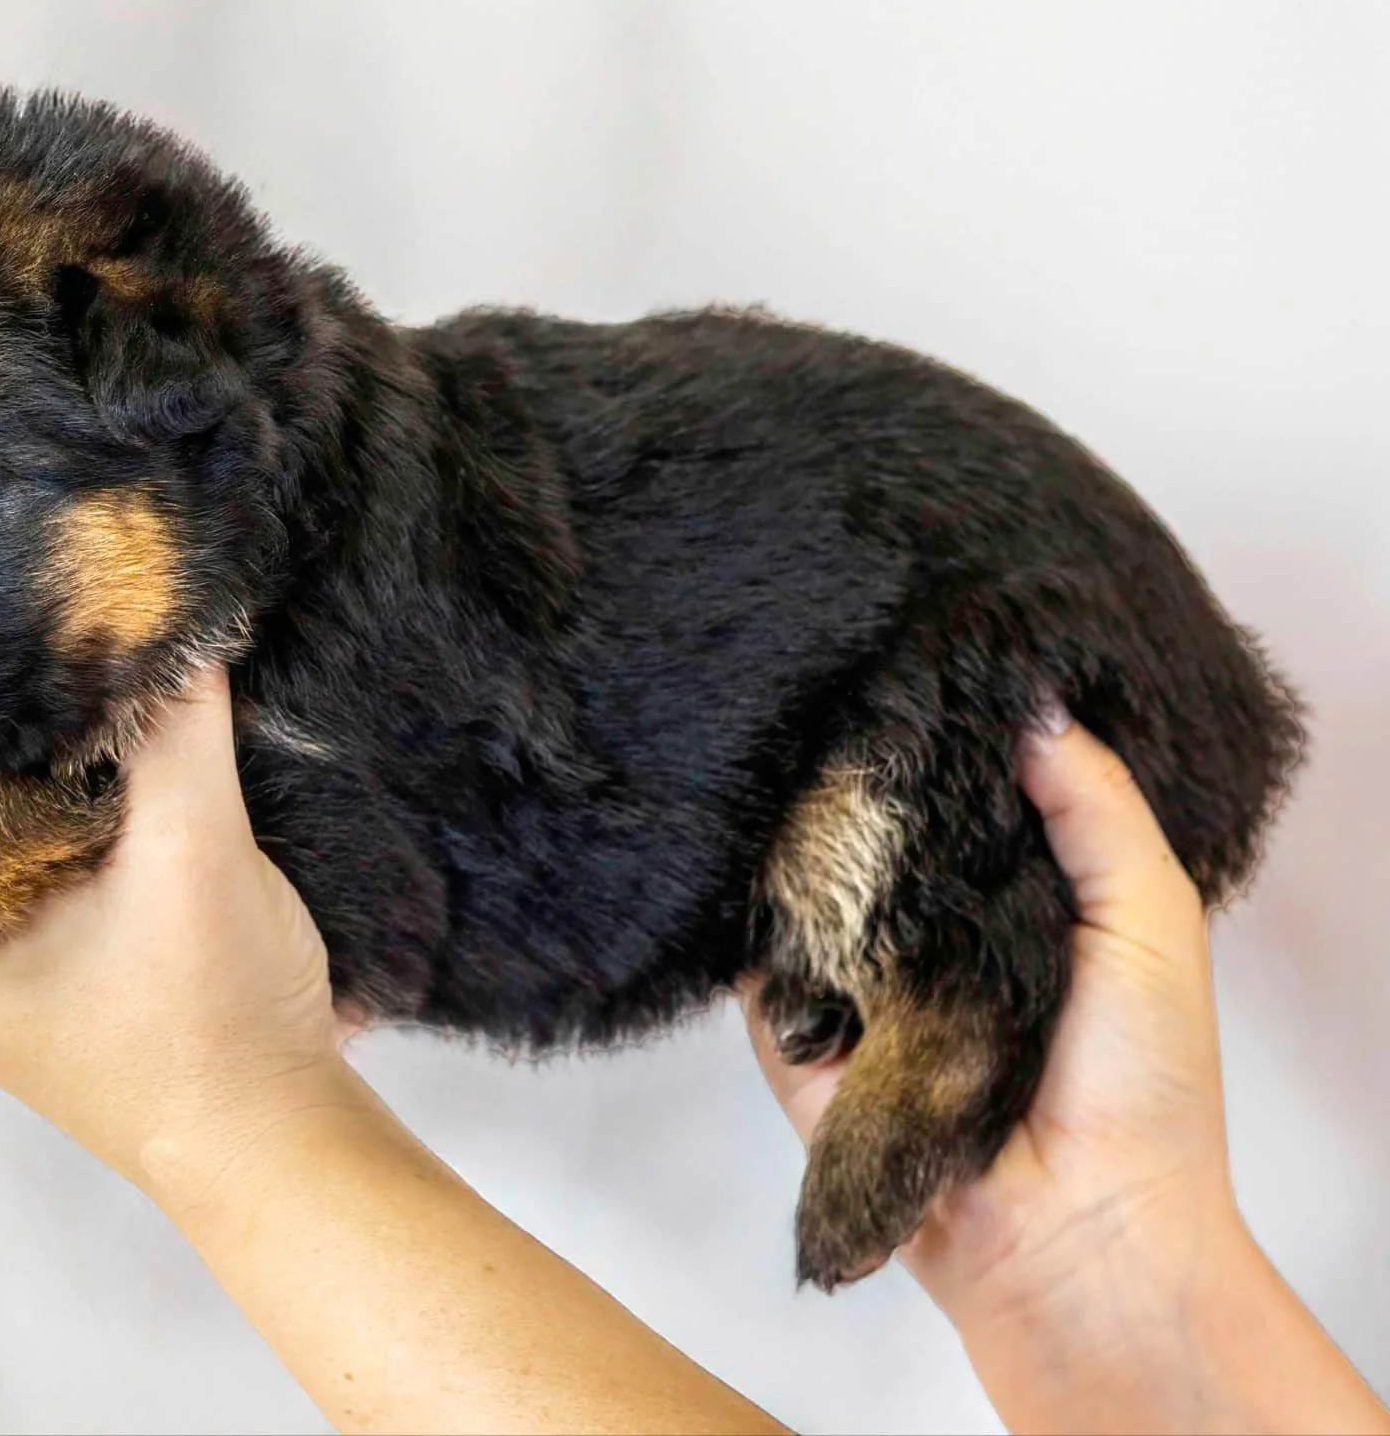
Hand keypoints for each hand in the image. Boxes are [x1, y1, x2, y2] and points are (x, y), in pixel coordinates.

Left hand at [0, 666, 360, 1197]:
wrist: (276, 1141)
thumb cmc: (212, 1028)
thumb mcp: (195, 855)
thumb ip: (172, 728)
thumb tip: (158, 608)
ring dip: (1, 737)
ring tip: (28, 625)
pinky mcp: (39, 939)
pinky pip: (10, 831)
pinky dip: (38, 776)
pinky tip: (78, 709)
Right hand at [747, 711, 1389, 1432]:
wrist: (1082, 1234)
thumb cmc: (1141, 1080)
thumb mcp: (1152, 919)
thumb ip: (1096, 810)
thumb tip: (1029, 704)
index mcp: (1018, 908)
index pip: (963, 805)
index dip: (942, 743)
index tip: (909, 670)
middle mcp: (934, 945)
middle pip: (877, 843)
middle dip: (858, 786)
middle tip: (827, 700)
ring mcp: (864, 995)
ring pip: (807, 899)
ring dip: (797, 849)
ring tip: (774, 761)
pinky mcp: (803, 1048)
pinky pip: (761, 975)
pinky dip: (755, 932)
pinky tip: (750, 864)